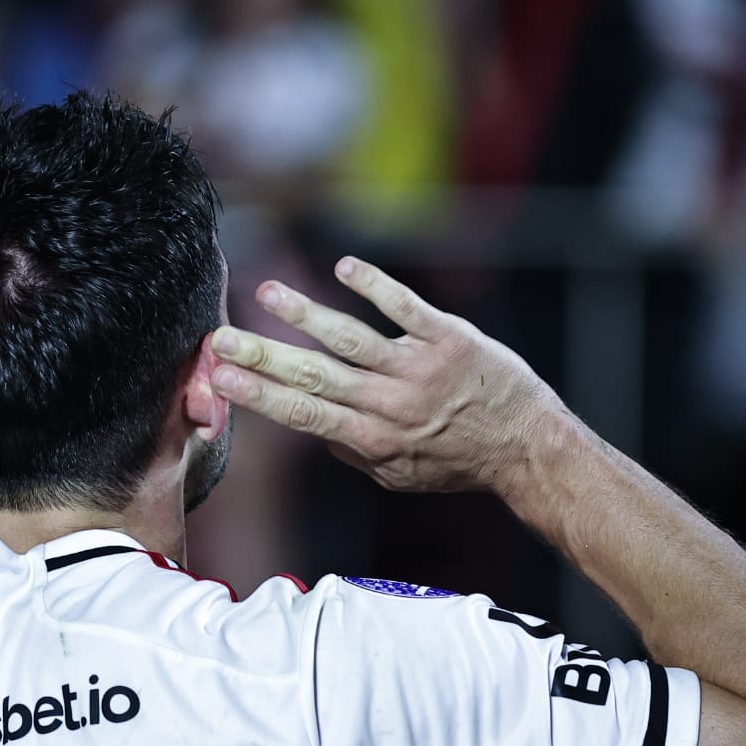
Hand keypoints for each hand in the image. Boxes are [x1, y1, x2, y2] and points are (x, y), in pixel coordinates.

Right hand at [210, 256, 565, 494]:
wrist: (526, 446)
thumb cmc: (458, 463)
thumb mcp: (398, 476)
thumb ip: (353, 452)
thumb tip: (316, 430)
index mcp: (371, 439)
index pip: (302, 414)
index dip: (258, 394)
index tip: (220, 376)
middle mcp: (388, 405)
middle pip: (314, 376)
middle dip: (263, 356)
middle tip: (222, 337)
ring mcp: (417, 369)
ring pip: (351, 339)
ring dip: (306, 314)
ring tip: (266, 292)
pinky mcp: (447, 339)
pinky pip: (405, 308)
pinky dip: (374, 287)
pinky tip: (343, 268)